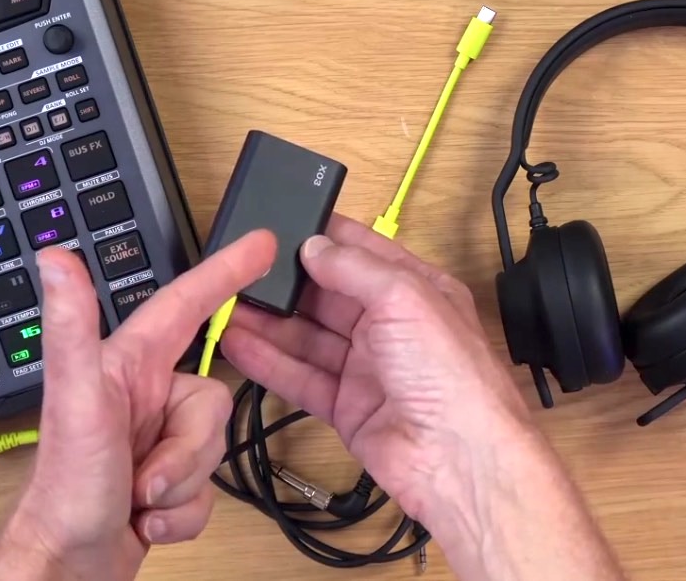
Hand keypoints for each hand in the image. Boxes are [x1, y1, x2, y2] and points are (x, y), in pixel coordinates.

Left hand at [0, 231, 276, 580]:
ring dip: (182, 484)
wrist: (66, 568)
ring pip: (214, 448)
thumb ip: (72, 329)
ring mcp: (155, 441)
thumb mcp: (77, 400)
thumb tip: (55, 259)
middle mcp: (143, 398)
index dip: (225, 272)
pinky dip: (183, 513)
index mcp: (126, 366)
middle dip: (190, 449)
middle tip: (148, 473)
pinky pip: (206, 489)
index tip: (262, 245)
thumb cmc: (65, 487)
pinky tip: (146, 519)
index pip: (185, 304)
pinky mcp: (163, 481)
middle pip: (212, 400)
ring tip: (139, 497)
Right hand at [223, 215, 623, 580]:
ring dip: (270, 322)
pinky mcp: (348, 407)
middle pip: (328, 296)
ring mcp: (368, 368)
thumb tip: (316, 245)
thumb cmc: (453, 375)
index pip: (362, 253)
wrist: (458, 458)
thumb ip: (355, 268)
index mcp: (416, 291)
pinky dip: (269, 362)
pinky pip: (301, 377)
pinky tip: (239, 344)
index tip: (280, 227)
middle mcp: (392, 327)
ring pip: (309, 337)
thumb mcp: (405, 297)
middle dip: (288, 283)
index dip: (323, 239)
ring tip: (228, 304)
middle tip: (242, 268)